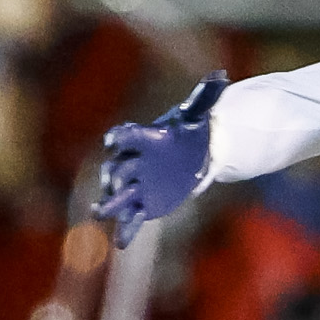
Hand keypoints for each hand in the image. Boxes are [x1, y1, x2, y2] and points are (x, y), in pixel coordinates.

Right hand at [91, 73, 223, 247]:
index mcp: (143, 138)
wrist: (191, 156)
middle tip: (112, 183)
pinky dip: (126, 230)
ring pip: (118, 195)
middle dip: (113, 175)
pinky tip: (120, 245)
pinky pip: (131, 218)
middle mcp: (133, 161)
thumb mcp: (198, 116)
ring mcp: (136, 185)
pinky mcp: (143, 203)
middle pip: (117, 168)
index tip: (114, 139)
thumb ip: (205, 98)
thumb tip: (220, 74)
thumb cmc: (190, 133)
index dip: (120, 136)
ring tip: (99, 212)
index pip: (127, 135)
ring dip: (108, 203)